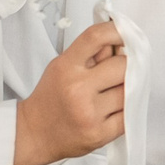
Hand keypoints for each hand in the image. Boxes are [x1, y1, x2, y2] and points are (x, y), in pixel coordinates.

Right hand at [13, 21, 126, 164]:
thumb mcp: (62, 67)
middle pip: (122, 65)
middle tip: (119, 71)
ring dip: (128, 88)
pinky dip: (127, 109)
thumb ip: (90, 53)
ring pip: (130, 91)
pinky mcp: (100, 134)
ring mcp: (90, 113)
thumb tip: (120, 41)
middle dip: (126, 66)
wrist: (35, 133)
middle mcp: (78, 89)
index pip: (96, 37)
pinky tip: (115, 108)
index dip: (117, 31)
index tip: (126, 34)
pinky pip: (129, 115)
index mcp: (66, 67)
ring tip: (114, 91)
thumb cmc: (51, 98)